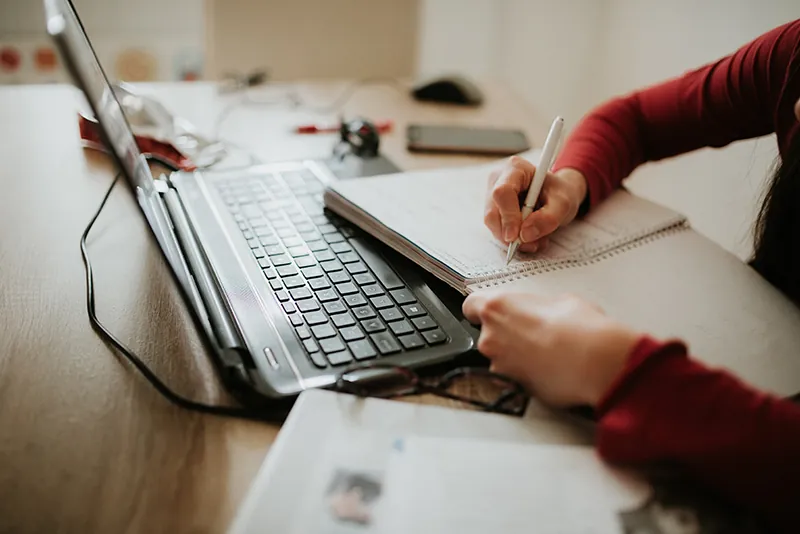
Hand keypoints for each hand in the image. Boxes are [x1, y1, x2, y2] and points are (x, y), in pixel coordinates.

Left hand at [462, 289, 640, 406]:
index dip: (484, 310)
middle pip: (487, 334)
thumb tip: (543, 311)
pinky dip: (527, 373)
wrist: (595, 362)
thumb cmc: (581, 328)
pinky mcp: (512, 387)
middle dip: (507, 334)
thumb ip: (539, 306)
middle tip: (535, 332)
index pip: (472, 306)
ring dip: (518, 355)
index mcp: (497, 307)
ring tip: (547, 352)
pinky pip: (515, 376)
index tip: (495, 311)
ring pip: (502, 357)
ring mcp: (499, 364)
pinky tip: (549, 369)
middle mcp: (490, 337)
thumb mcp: (562, 301)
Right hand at [484, 156, 587, 252]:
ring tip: (537, 240)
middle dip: (509, 233)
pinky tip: (529, 237)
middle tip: (531, 244)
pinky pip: (497, 229)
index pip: (502, 192)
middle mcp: (499, 180)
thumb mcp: (564, 203)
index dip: (508, 216)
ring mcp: (493, 195)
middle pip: (492, 211)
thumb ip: (548, 218)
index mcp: (516, 168)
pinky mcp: (494, 210)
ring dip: (513, 239)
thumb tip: (525, 234)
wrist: (557, 196)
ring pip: (492, 223)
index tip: (517, 236)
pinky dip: (513, 239)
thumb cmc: (559, 193)